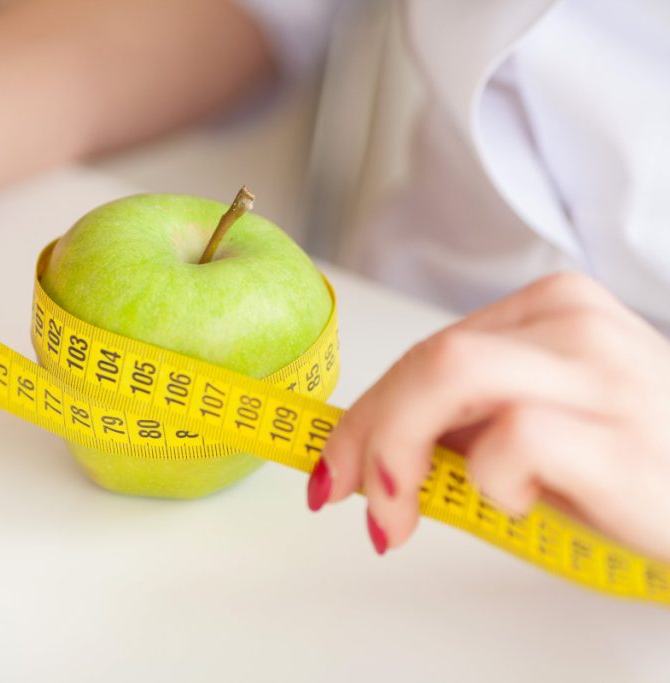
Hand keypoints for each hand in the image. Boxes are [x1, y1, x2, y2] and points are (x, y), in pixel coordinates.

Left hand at [307, 272, 669, 561]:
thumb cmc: (639, 467)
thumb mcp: (547, 423)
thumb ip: (469, 417)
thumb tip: (371, 445)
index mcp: (553, 310)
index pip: (429, 350)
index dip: (366, 410)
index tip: (332, 465)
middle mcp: (574, 325)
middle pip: (428, 359)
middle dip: (364, 433)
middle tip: (343, 494)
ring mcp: (601, 374)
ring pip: (450, 376)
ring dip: (397, 452)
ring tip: (397, 512)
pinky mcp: (619, 436)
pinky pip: (513, 438)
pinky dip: (488, 481)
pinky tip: (519, 501)